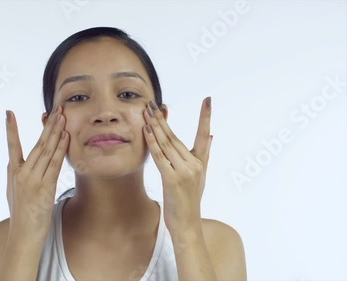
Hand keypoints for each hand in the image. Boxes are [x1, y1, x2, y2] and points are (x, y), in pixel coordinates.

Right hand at [5, 105, 68, 242]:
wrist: (23, 236)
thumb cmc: (21, 216)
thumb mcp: (13, 192)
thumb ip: (15, 175)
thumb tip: (13, 162)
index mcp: (13, 173)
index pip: (12, 146)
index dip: (11, 129)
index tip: (8, 112)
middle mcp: (22, 174)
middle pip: (37, 144)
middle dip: (47, 124)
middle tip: (54, 109)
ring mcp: (33, 180)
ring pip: (46, 151)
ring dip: (55, 132)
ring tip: (61, 116)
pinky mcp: (45, 188)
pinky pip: (54, 164)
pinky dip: (60, 149)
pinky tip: (65, 137)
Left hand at [143, 97, 212, 235]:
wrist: (187, 226)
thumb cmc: (189, 201)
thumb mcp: (200, 176)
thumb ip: (204, 154)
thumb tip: (211, 135)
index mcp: (200, 163)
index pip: (204, 135)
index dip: (206, 116)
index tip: (208, 100)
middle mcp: (194, 165)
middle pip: (175, 137)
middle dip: (163, 118)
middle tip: (153, 102)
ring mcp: (184, 172)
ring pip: (167, 144)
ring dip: (155, 126)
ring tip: (147, 111)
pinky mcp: (172, 180)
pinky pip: (160, 157)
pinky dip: (153, 142)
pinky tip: (147, 130)